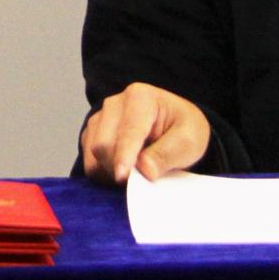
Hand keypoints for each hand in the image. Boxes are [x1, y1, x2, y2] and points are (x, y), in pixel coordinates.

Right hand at [78, 83, 211, 184]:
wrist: (174, 124)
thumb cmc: (183, 129)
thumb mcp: (190, 141)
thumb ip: (168, 154)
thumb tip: (145, 170)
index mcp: (141, 97)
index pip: (128, 131)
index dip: (124, 156)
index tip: (122, 176)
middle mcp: (114, 103)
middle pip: (104, 144)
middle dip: (118, 168)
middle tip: (141, 181)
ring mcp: (100, 117)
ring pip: (93, 153)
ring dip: (110, 172)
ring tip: (135, 175)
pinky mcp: (92, 133)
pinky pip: (89, 160)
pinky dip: (103, 173)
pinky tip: (123, 171)